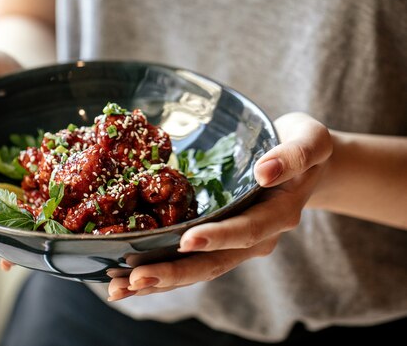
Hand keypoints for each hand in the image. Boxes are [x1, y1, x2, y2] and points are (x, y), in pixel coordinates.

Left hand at [108, 112, 332, 300]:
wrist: (300, 162)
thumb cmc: (301, 145)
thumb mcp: (311, 141)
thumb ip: (293, 155)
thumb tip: (265, 171)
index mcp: (278, 215)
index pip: (246, 231)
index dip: (218, 238)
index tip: (187, 241)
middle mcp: (255, 238)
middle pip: (214, 263)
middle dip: (174, 273)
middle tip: (134, 280)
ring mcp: (235, 245)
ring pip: (197, 269)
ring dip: (159, 281)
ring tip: (119, 289)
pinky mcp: (217, 241)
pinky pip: (189, 261)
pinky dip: (160, 270)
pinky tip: (126, 279)